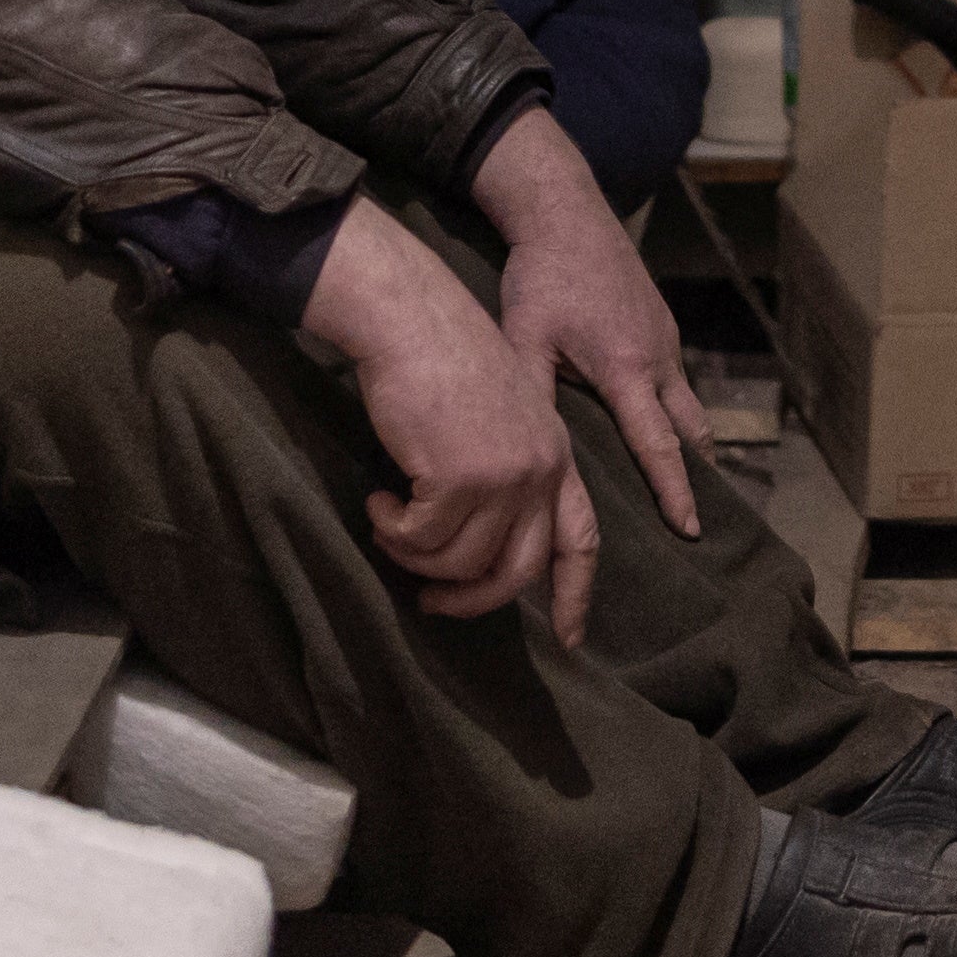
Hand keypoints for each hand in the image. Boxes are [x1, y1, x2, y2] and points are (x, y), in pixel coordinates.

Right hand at [302, 202, 597, 640]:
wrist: (412, 316)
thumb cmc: (441, 360)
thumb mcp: (497, 415)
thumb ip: (504, 473)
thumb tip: (476, 550)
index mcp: (556, 455)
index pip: (580, 539)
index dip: (574, 594)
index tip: (568, 640)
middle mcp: (542, 469)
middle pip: (517, 571)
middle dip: (471, 601)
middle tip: (430, 603)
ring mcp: (506, 474)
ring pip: (459, 561)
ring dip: (413, 556)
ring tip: (388, 524)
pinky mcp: (462, 476)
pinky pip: (421, 538)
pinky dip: (391, 530)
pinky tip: (376, 499)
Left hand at [475, 110, 710, 543]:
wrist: (566, 213)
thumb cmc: (539, 279)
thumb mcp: (525, 342)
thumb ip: (535, 400)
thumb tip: (536, 460)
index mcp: (627, 370)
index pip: (659, 446)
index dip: (675, 493)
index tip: (690, 531)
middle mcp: (658, 358)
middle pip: (692, 433)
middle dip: (698, 479)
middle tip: (700, 524)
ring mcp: (666, 338)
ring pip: (689, 405)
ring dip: (692, 446)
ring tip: (688, 486)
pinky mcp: (662, 323)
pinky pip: (678, 379)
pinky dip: (678, 412)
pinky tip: (660, 426)